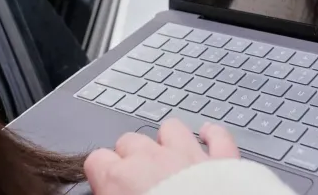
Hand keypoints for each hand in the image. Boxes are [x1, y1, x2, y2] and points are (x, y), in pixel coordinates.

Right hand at [84, 120, 239, 194]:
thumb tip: (108, 194)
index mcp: (119, 179)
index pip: (97, 160)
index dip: (101, 173)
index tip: (107, 186)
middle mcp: (151, 160)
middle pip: (130, 141)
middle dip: (130, 157)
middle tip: (137, 181)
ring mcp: (187, 155)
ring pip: (170, 128)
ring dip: (167, 141)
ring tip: (167, 160)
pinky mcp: (220, 162)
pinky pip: (217, 136)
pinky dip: (212, 136)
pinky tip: (208, 139)